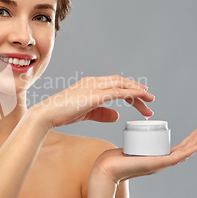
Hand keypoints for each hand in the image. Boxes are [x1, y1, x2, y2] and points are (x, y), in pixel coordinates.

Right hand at [30, 75, 154, 129]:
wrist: (46, 115)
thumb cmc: (62, 113)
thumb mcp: (86, 113)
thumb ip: (102, 114)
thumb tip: (117, 116)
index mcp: (90, 83)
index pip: (115, 83)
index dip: (129, 89)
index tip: (141, 98)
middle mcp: (93, 81)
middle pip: (121, 82)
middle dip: (138, 90)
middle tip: (150, 101)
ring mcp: (93, 86)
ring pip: (122, 85)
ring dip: (138, 92)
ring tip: (149, 101)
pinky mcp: (94, 95)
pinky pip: (118, 92)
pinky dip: (131, 94)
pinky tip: (140, 98)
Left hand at [91, 123, 196, 183]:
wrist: (105, 170)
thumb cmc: (113, 160)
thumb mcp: (129, 148)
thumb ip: (133, 144)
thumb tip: (133, 137)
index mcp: (157, 157)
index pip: (178, 147)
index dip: (189, 138)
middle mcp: (161, 162)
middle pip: (184, 148)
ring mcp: (159, 164)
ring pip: (183, 152)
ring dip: (196, 141)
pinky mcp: (155, 164)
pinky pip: (175, 158)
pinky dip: (187, 153)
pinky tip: (196, 146)